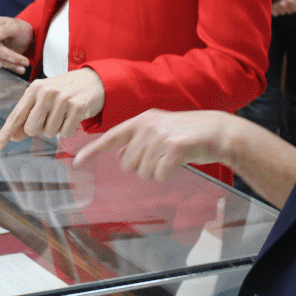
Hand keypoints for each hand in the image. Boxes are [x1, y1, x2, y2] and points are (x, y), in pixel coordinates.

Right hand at [0, 16, 32, 73]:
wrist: (22, 37)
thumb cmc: (19, 29)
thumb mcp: (16, 27)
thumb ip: (5, 30)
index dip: (3, 52)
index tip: (18, 58)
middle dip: (8, 59)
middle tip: (24, 62)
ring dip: (7, 64)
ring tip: (21, 66)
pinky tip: (14, 68)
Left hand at [0, 68, 104, 150]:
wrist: (94, 80)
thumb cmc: (65, 90)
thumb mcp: (44, 98)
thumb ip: (29, 115)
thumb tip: (15, 135)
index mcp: (34, 89)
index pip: (16, 116)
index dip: (5, 133)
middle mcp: (46, 93)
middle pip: (32, 129)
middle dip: (40, 128)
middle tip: (52, 115)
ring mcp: (62, 100)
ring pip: (49, 133)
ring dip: (56, 128)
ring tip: (64, 113)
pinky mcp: (77, 108)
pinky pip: (65, 133)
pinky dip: (69, 129)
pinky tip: (73, 115)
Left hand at [74, 108, 239, 181]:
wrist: (218, 131)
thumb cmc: (189, 134)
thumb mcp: (160, 129)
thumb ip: (139, 140)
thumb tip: (121, 158)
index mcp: (141, 121)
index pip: (110, 138)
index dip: (92, 152)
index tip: (76, 163)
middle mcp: (147, 127)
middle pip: (128, 164)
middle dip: (143, 167)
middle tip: (162, 156)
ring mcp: (160, 136)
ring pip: (144, 172)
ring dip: (158, 171)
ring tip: (173, 156)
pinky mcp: (174, 148)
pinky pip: (160, 174)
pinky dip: (170, 174)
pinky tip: (180, 162)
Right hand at [271, 0, 295, 15]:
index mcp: (290, 0)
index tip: (294, 2)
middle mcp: (284, 4)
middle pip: (290, 12)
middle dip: (290, 8)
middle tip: (288, 1)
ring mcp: (277, 6)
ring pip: (283, 13)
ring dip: (284, 9)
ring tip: (282, 2)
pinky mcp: (272, 7)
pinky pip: (276, 14)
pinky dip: (277, 11)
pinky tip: (277, 6)